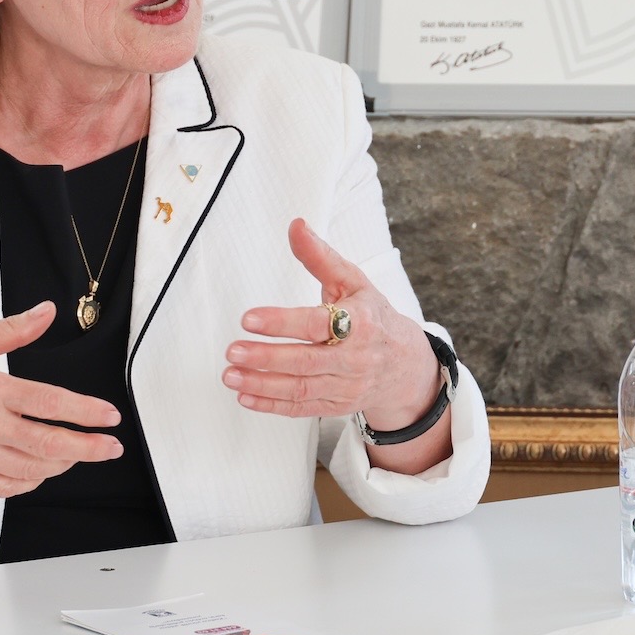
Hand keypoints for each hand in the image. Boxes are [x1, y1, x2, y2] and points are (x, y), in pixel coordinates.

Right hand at [0, 302, 124, 497]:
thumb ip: (11, 330)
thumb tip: (47, 311)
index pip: (48, 403)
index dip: (85, 412)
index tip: (110, 416)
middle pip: (47, 445)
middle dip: (88, 448)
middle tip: (111, 448)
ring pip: (30, 470)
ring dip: (62, 464)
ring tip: (79, 453)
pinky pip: (6, 487)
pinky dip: (31, 481)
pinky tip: (43, 469)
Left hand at [223, 219, 440, 430]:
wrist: (404, 364)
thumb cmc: (374, 316)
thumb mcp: (353, 281)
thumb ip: (320, 256)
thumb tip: (296, 226)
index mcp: (360, 322)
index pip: (317, 324)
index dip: (282, 322)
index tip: (249, 318)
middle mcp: (354, 358)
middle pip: (306, 361)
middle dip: (265, 358)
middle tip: (232, 351)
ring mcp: (346, 385)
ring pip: (300, 388)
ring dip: (262, 384)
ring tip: (230, 374)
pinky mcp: (337, 405)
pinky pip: (302, 408)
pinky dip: (271, 405)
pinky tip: (245, 396)